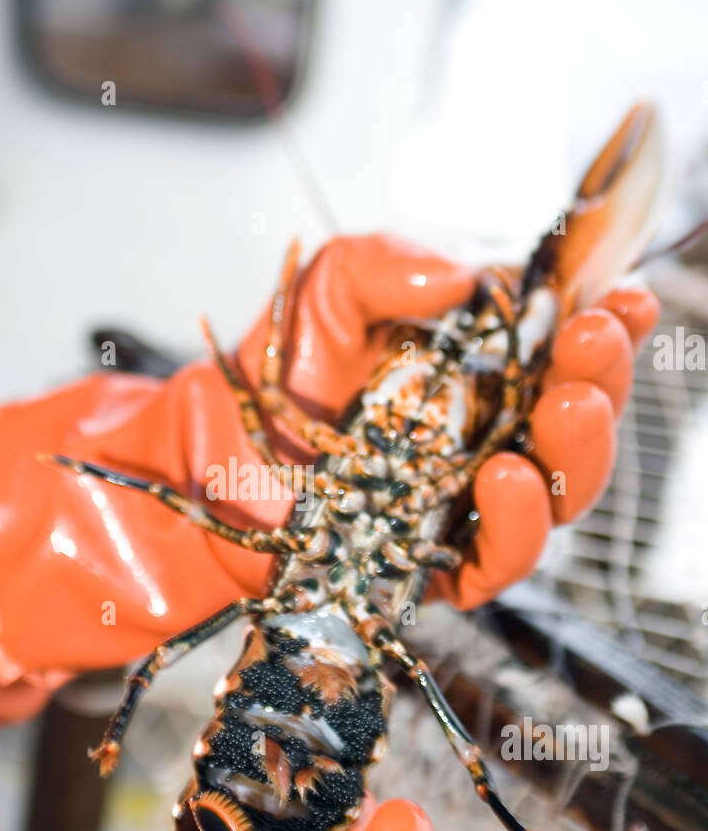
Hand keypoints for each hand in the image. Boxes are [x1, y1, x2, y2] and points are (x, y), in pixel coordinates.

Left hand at [233, 236, 658, 609]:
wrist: (211, 460)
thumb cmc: (280, 377)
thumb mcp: (328, 293)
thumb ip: (387, 264)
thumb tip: (467, 279)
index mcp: (484, 374)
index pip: (565, 352)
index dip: (605, 325)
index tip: (620, 295)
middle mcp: (491, 440)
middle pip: (577, 423)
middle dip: (601, 379)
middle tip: (593, 341)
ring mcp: (468, 505)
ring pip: (558, 494)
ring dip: (577, 450)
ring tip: (566, 407)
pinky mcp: (436, 565)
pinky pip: (498, 558)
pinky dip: (515, 523)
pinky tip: (506, 476)